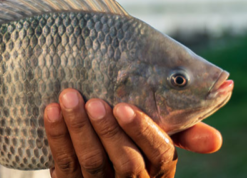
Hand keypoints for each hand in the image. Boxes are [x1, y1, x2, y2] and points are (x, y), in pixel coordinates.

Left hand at [43, 89, 222, 177]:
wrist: (93, 159)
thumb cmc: (131, 136)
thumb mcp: (156, 137)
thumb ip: (181, 132)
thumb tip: (214, 141)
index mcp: (158, 168)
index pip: (159, 153)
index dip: (142, 131)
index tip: (123, 107)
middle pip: (123, 161)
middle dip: (106, 131)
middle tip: (92, 101)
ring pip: (90, 162)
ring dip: (77, 129)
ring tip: (67, 98)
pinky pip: (63, 162)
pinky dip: (56, 135)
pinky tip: (51, 111)